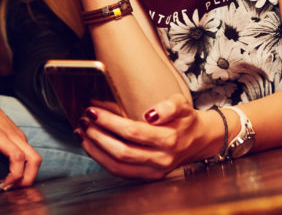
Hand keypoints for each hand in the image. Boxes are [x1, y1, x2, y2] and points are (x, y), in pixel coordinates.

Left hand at [0, 84, 41, 191]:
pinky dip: (26, 166)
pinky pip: (29, 153)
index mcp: (1, 136)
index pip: (18, 158)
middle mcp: (14, 135)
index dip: (15, 175)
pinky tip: (11, 173)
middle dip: (28, 178)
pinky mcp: (19, 136)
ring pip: (34, 157)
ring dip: (28, 173)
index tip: (4, 185)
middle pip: (34, 159)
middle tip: (13, 189)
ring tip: (12, 183)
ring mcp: (19, 135)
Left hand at [74, 94, 219, 179]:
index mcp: (169, 139)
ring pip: (118, 166)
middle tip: (84, 120)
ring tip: (82, 132)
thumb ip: (168, 107)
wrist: (199, 140)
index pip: (133, 132)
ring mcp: (154, 171)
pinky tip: (91, 146)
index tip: (93, 111)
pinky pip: (120, 172)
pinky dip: (102, 160)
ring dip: (96, 150)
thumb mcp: (181, 104)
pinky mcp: (147, 177)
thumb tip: (150, 115)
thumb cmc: (186, 119)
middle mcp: (161, 159)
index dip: (110, 122)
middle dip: (98, 136)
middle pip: (122, 151)